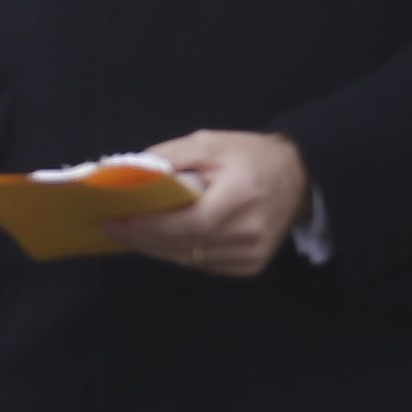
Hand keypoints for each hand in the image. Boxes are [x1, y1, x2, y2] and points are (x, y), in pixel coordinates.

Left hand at [117, 131, 308, 276]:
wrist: (300, 178)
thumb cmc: (252, 156)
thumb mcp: (211, 143)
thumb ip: (170, 157)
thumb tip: (129, 174)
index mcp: (240, 198)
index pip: (186, 223)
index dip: (148, 225)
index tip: (115, 219)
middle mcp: (247, 234)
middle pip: (182, 246)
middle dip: (142, 238)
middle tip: (112, 227)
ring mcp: (250, 256)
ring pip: (188, 259)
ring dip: (156, 248)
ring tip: (129, 233)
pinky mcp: (250, 267)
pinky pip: (202, 265)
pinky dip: (178, 253)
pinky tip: (159, 240)